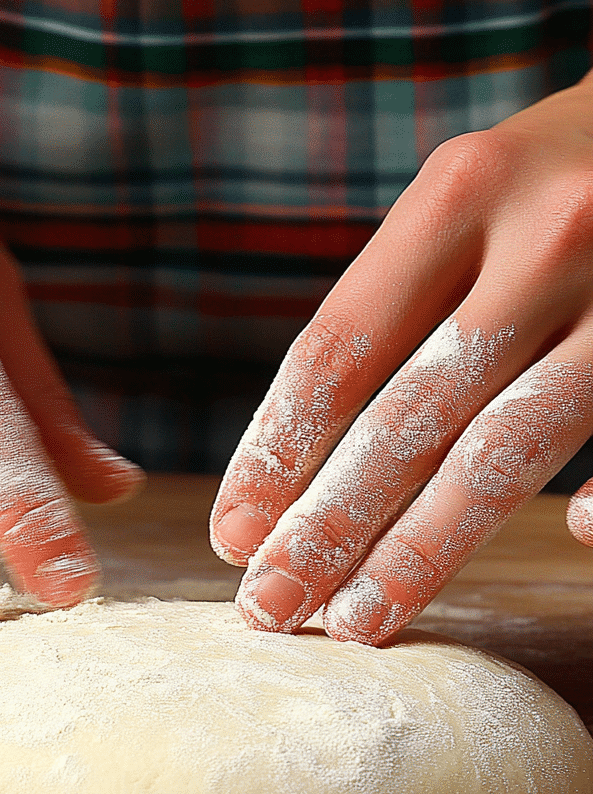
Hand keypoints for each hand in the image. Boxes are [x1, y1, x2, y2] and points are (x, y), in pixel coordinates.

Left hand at [211, 74, 592, 644]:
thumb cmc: (565, 173)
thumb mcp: (476, 194)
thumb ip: (404, 299)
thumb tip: (300, 469)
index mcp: (464, 191)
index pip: (341, 349)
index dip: (278, 451)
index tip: (233, 532)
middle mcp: (547, 234)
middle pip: (409, 417)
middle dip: (328, 525)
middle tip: (269, 604)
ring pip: (506, 454)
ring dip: (419, 551)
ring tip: (353, 620)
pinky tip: (563, 542)